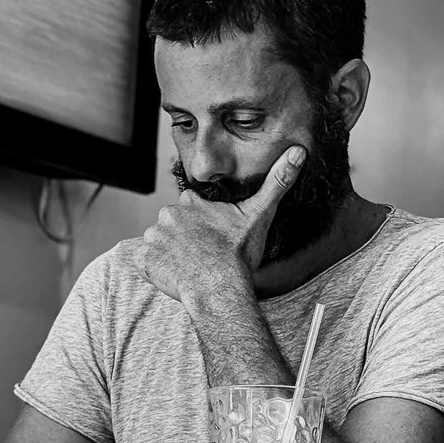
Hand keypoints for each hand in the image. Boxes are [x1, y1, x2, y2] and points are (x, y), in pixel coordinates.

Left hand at [140, 144, 305, 304]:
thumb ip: (277, 183)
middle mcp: (167, 214)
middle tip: (203, 256)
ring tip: (191, 267)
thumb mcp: (260, 215)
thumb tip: (298, 152)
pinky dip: (156, 268)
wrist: (219, 290)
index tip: (213, 242)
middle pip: (173, 225)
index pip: (190, 210)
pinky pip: (145, 261)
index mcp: (190, 201)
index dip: (202, 228)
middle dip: (184, 239)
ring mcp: (154, 237)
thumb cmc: (238, 256)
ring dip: (170, 253)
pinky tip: (176, 274)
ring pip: (159, 242)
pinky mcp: (145, 259)